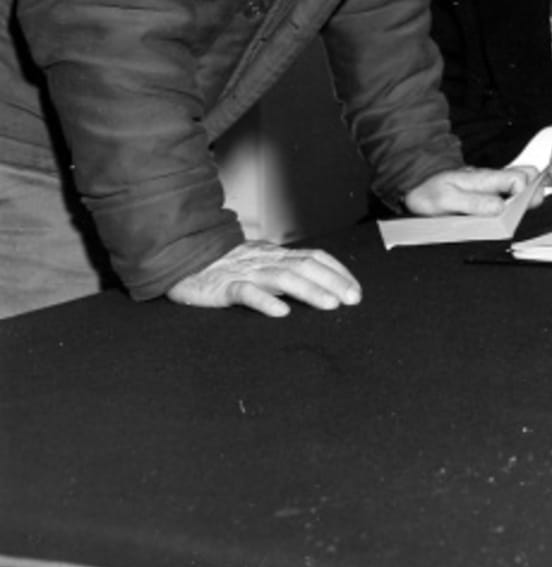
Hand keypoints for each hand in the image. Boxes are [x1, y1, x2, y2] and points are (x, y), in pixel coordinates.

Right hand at [164, 240, 361, 317]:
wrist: (179, 257)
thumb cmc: (222, 265)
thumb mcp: (258, 262)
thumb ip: (284, 270)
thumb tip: (318, 283)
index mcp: (275, 254)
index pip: (315, 258)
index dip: (338, 271)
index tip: (356, 290)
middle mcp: (265, 260)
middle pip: (305, 267)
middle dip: (332, 282)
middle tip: (353, 300)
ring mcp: (243, 272)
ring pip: (282, 278)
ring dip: (309, 290)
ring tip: (329, 305)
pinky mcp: (221, 287)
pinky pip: (245, 292)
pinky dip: (264, 300)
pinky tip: (280, 311)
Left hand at [403, 166, 538, 216]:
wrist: (415, 184)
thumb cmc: (429, 191)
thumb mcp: (446, 201)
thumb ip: (474, 203)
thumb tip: (500, 208)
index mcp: (485, 179)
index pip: (519, 178)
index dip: (524, 194)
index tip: (517, 209)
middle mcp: (492, 178)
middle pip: (528, 174)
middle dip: (534, 191)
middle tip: (526, 208)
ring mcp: (491, 183)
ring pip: (521, 180)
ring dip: (527, 194)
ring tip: (520, 210)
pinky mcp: (487, 190)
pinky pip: (510, 188)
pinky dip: (517, 197)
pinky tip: (510, 209)